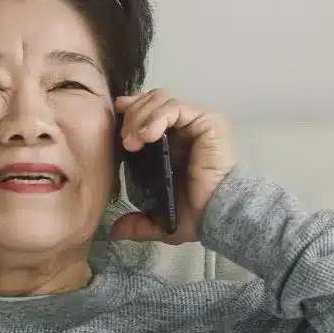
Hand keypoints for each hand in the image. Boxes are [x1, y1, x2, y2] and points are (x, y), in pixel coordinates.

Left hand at [108, 91, 236, 243]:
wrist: (218, 216)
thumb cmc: (198, 216)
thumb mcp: (161, 221)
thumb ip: (138, 223)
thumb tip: (115, 232)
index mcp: (173, 143)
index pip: (148, 112)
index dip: (131, 113)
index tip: (115, 122)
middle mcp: (185, 128)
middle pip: (151, 100)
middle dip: (132, 116)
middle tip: (124, 142)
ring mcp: (196, 121)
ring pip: (160, 100)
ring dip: (141, 117)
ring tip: (133, 142)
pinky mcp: (206, 121)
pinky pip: (176, 107)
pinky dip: (157, 117)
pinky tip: (147, 136)